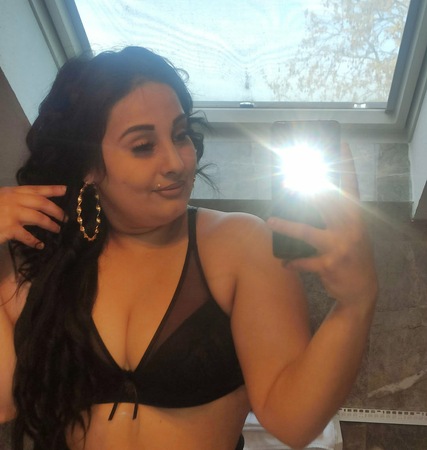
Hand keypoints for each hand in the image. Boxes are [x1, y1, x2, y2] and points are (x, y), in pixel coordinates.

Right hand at [0, 185, 66, 248]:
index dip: (52, 189)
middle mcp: (14, 201)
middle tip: (65, 217)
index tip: (65, 189)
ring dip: (50, 224)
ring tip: (57, 229)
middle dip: (56, 210)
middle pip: (42, 203)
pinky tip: (40, 245)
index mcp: (13, 192)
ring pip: (39, 218)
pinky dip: (34, 241)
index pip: (36, 189)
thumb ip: (16, 200)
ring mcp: (12, 214)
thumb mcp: (1, 198)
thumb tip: (34, 205)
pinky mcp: (9, 228)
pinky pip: (27, 236)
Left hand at [267, 144, 377, 305]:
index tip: (340, 143)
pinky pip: (303, 261)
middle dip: (306, 189)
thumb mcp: (351, 233)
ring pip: (307, 231)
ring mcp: (340, 246)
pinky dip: (292, 262)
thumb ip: (335, 217)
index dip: (347, 164)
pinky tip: (284, 263)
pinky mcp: (329, 265)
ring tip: (270, 221)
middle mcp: (350, 228)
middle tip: (288, 180)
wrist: (361, 290)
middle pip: (325, 202)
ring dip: (286, 226)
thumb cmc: (352, 256)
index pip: (352, 185)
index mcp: (356, 217)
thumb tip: (306, 199)